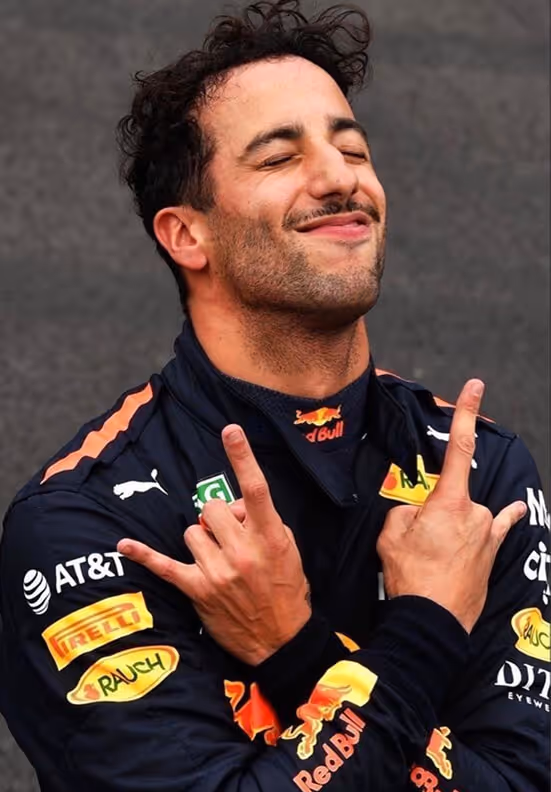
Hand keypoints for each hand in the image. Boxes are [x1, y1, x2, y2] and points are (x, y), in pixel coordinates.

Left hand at [117, 426, 310, 664]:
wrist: (282, 640)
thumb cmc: (287, 589)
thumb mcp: (288, 548)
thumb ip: (262, 520)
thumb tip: (232, 507)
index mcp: (269, 536)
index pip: (255, 489)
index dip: (242, 457)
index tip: (230, 430)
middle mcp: (242, 550)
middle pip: (212, 508)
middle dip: (218, 517)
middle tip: (230, 535)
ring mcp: (218, 571)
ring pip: (192, 531)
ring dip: (202, 539)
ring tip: (217, 558)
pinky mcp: (198, 589)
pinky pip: (165, 566)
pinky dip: (144, 555)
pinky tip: (124, 545)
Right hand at [377, 379, 526, 632]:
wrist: (432, 622)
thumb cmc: (410, 576)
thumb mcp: (389, 534)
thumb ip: (404, 512)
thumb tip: (416, 514)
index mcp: (449, 502)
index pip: (459, 447)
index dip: (468, 413)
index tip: (476, 386)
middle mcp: (476, 513)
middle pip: (454, 494)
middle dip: (434, 510)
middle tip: (417, 541)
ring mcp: (488, 534)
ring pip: (466, 516)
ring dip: (449, 527)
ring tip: (431, 559)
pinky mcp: (493, 553)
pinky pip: (497, 528)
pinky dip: (501, 520)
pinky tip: (516, 509)